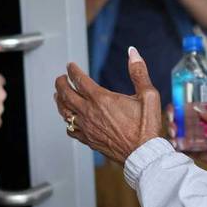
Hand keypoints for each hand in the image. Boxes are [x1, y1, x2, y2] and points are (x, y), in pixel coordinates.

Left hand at [54, 47, 160, 163]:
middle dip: (61, 83)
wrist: (143, 154)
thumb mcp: (148, 95)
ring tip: (58, 95)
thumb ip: (138, 72)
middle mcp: (90, 112)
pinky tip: (69, 120)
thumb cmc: (146, 127)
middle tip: (60, 78)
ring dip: (60, 101)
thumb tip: (133, 53)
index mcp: (101, 99)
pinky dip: (67, 122)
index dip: (73, 70)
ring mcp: (87, 127)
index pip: (79, 79)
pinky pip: (71, 130)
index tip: (70, 66)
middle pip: (66, 94)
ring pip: (65, 112)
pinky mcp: (89, 140)